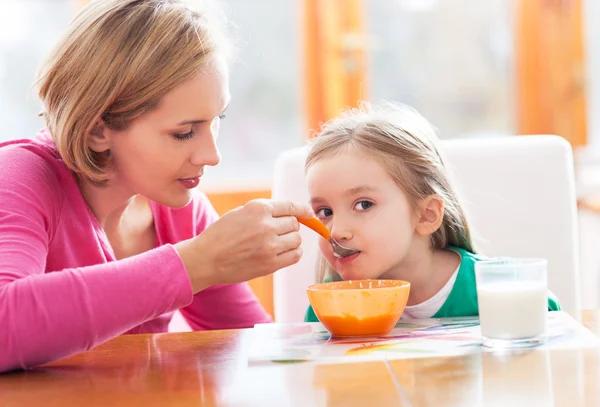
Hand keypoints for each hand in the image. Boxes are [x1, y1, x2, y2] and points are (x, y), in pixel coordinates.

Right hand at [176, 199, 312, 292]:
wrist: (206, 259)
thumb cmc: (221, 235)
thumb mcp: (240, 212)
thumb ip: (264, 211)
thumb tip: (291, 213)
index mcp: (258, 208)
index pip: (290, 206)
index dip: (302, 210)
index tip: (309, 213)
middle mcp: (266, 225)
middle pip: (295, 223)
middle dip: (289, 226)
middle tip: (276, 232)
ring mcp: (270, 245)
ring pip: (297, 239)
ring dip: (291, 240)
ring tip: (277, 243)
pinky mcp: (271, 263)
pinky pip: (295, 255)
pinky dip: (293, 252)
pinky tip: (283, 252)